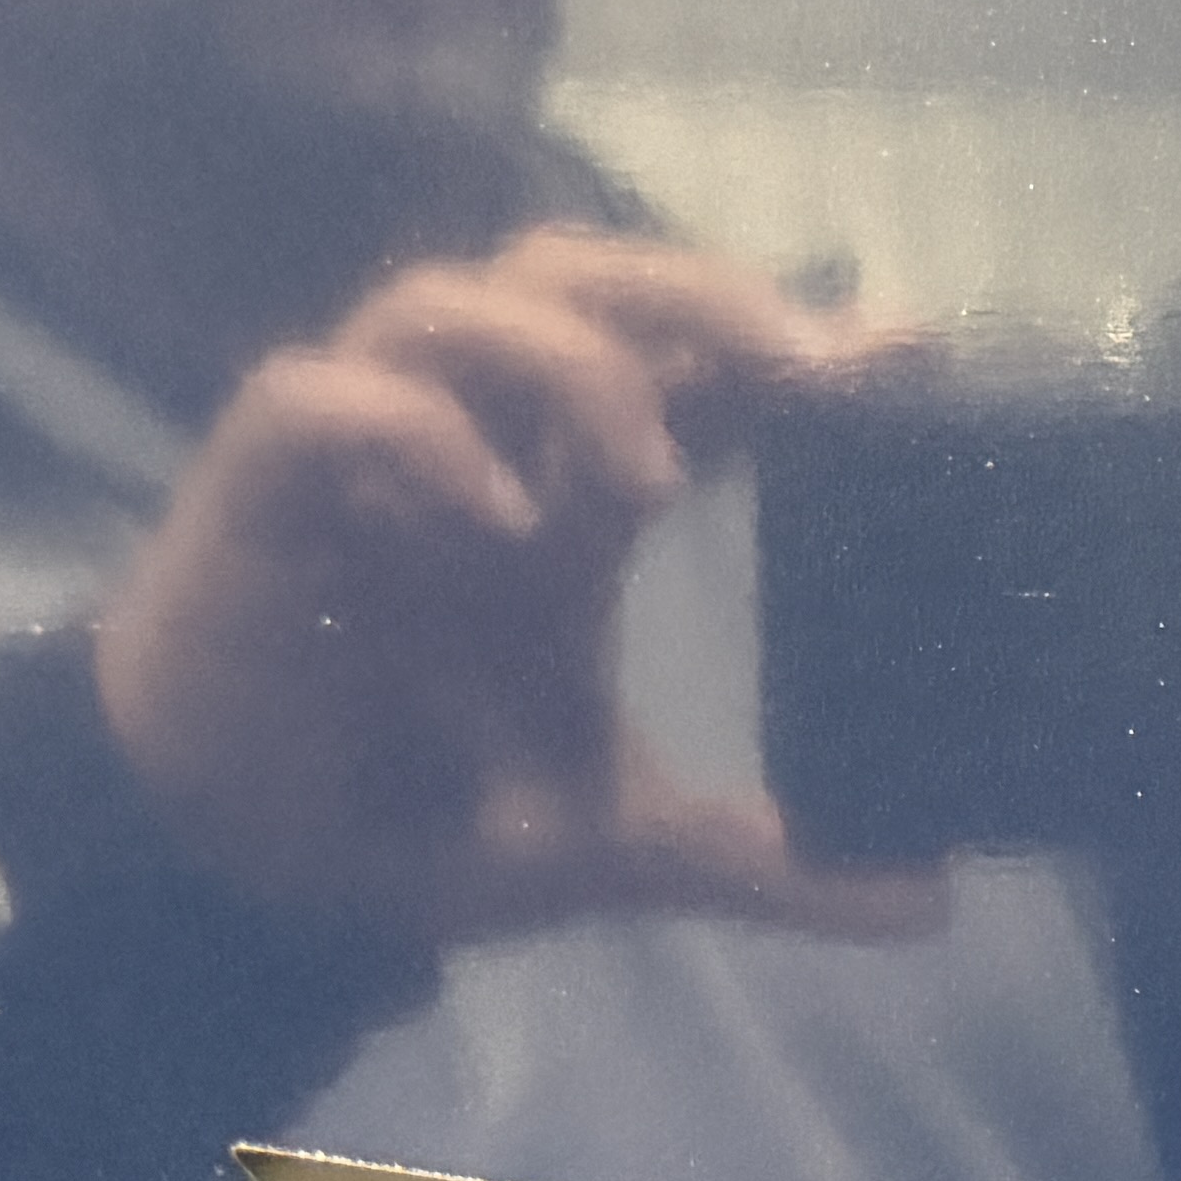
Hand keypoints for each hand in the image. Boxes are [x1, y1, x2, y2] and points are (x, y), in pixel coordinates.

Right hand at [94, 230, 940, 952]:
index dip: (784, 337)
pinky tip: (497, 511)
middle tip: (805, 362)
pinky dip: (410, 431)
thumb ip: (762, 861)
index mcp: (563, 498)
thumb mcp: (617, 845)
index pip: (685, 370)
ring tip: (654, 471)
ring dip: (565, 357)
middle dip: (691, 290)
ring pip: (447, 300)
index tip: (911, 348)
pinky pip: (319, 399)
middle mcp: (473, 446)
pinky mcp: (257, 491)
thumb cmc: (419, 816)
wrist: (249, 875)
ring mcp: (364, 457)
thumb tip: (930, 901)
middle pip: (572, 278)